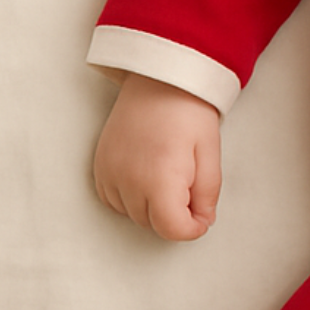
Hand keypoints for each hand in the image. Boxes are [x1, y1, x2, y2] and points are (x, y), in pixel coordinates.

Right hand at [93, 73, 222, 239]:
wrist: (159, 80)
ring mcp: (109, 174)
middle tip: (190, 185)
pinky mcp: (98, 167)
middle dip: (175, 215)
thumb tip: (202, 221)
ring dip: (152, 208)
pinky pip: (113, 200)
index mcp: (159, 179)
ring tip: (170, 175)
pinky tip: (148, 176)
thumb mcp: (210, 154)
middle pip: (152, 224)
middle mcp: (128, 181)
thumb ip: (207, 194)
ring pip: (132, 215)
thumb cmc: (188, 113)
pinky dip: (131, 198)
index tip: (202, 217)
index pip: (171, 229)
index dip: (192, 229)